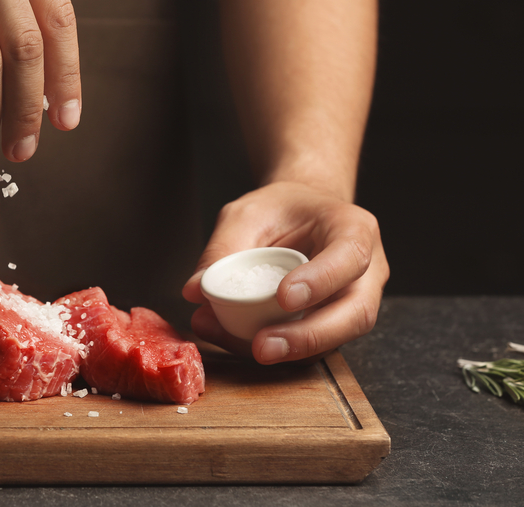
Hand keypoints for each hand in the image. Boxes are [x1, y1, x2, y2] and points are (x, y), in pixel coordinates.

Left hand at [183, 181, 388, 363]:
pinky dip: (273, 350)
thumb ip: (223, 247)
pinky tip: (232, 340)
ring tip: (235, 343)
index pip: (350, 257)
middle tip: (263, 346)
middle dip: (309, 337)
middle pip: (355, 314)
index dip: (321, 281)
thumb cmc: (282, 209)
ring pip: (334, 341)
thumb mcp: (247, 213)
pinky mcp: (331, 327)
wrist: (300, 217)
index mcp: (354, 229)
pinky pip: (310, 348)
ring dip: (286, 351)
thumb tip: (196, 290)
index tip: (284, 296)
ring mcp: (353, 304)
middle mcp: (365, 273)